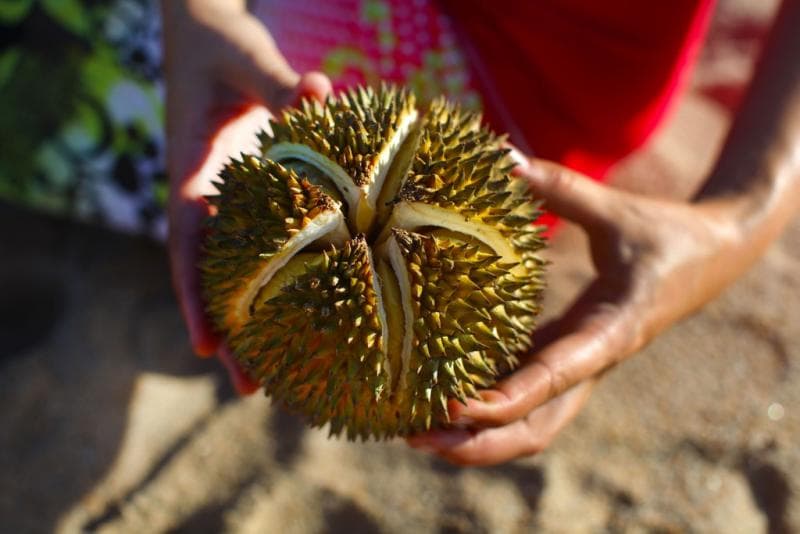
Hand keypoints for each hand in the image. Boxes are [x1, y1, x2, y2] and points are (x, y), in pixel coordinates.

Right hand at [162, 0, 331, 392]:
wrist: (203, 36)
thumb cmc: (218, 46)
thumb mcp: (243, 58)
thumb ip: (277, 80)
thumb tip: (322, 92)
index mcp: (191, 173)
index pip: (187, 243)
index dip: (193, 295)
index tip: (204, 345)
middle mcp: (206, 199)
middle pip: (211, 276)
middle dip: (226, 331)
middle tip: (248, 389)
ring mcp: (229, 203)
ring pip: (237, 270)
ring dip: (253, 322)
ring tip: (276, 378)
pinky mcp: (253, 198)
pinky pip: (263, 245)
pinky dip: (278, 282)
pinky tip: (308, 317)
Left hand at [408, 154, 748, 464]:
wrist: (715, 256)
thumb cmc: (667, 234)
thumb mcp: (617, 211)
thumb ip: (562, 188)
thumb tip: (502, 155)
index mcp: (610, 332)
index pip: (553, 377)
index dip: (505, 399)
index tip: (455, 407)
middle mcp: (592, 362)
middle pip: (536, 428)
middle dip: (478, 443)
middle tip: (415, 439)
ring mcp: (580, 367)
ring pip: (531, 425)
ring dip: (478, 438)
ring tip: (416, 433)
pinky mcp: (571, 358)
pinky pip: (528, 397)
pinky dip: (488, 408)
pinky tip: (444, 398)